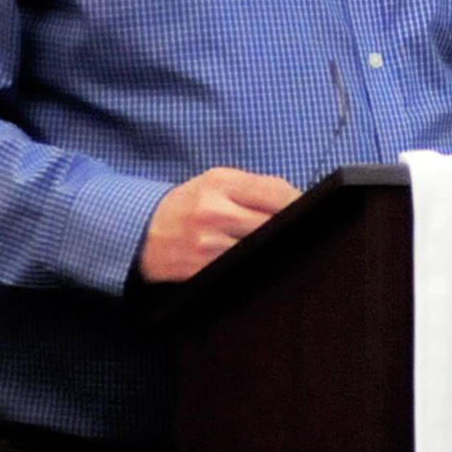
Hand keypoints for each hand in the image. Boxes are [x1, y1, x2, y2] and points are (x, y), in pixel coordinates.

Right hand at [138, 167, 300, 282]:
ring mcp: (208, 244)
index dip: (299, 203)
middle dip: (290, 229)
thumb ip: (254, 187)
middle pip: (273, 223)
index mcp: (221, 182)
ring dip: (273, 250)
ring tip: (278, 249)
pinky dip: (252, 266)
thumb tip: (297, 200)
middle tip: (301, 234)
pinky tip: (256, 262)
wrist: (141, 230)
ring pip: (260, 249)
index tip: (310, 212)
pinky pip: (241, 269)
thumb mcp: (215, 181)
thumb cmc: (187, 203)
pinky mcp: (202, 270)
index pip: (276, 192)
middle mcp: (214, 212)